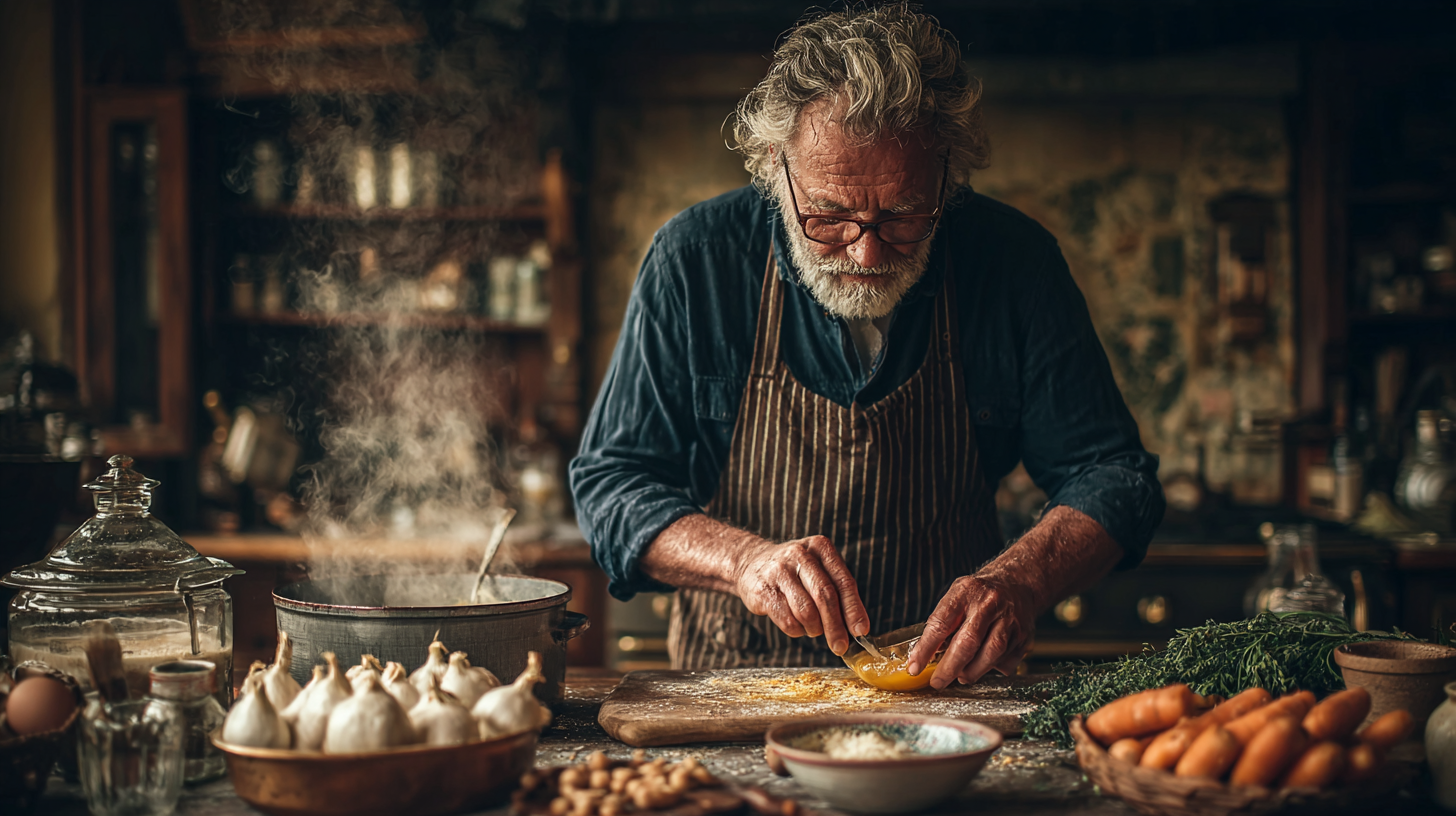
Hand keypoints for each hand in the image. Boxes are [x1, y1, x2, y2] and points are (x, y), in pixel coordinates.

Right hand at [732, 535, 870, 654]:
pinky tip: (797, 626)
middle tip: (840, 646)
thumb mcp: (818, 569)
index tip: (861, 631)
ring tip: (813, 629)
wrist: (751, 563)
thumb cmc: (794, 571)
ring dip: (814, 628)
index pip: (843, 582)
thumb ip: (837, 592)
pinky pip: (787, 620)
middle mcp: (800, 555)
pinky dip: (797, 630)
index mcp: (820, 547)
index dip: (854, 609)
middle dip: (835, 626)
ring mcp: (779, 571)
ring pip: (806, 611)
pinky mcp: (763, 590)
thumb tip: (857, 627)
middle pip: (825, 596)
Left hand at [906, 574, 1035, 688]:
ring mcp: (1010, 620)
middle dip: (949, 667)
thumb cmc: (979, 595)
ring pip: (990, 654)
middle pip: (968, 642)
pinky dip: (993, 669)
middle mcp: (989, 604)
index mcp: (966, 591)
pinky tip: (984, 666)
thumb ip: (943, 622)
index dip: (926, 648)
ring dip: (971, 672)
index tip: (914, 667)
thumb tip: (926, 655)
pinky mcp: (1023, 636)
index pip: (941, 623)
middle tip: (937, 682)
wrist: (1018, 583)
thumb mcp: (957, 596)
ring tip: (960, 677)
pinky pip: (1006, 661)